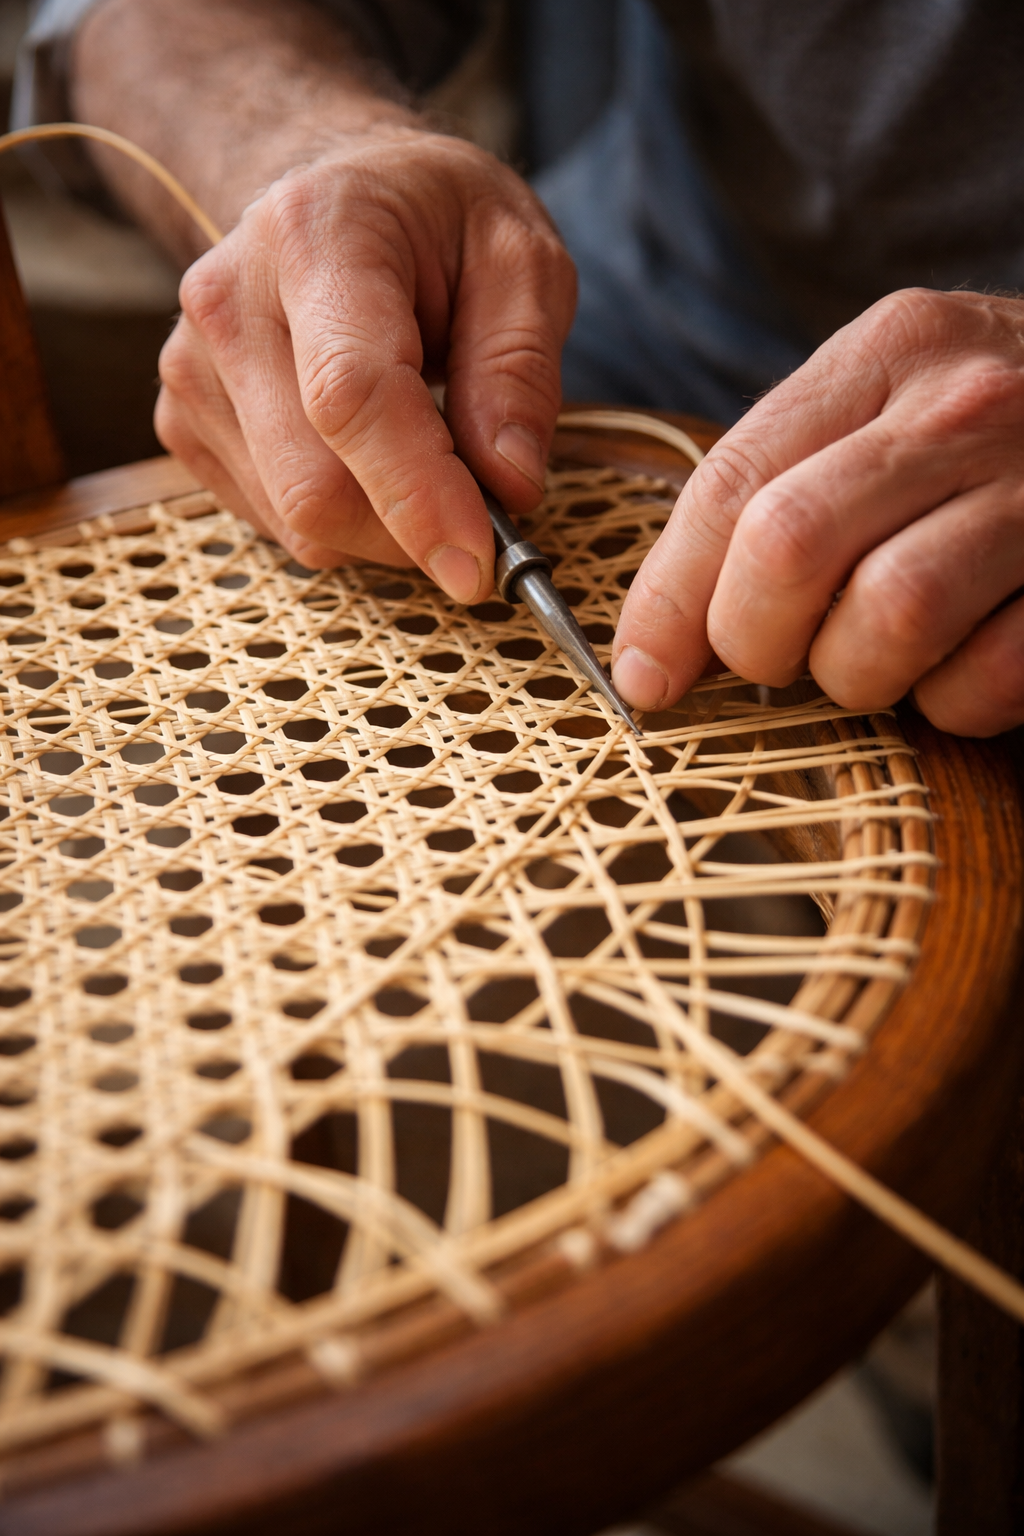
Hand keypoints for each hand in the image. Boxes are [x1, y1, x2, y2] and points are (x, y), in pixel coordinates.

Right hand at [155, 128, 574, 591]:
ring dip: (385, 526)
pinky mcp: (182, 424)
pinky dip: (344, 520)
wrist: (333, 190)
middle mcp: (229, 302)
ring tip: (423, 446)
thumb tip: (511, 485)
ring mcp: (192, 369)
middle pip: (316, 485)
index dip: (416, 496)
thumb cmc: (436, 223)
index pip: (350, 397)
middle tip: (486, 503)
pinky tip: (365, 452)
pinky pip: (278, 522)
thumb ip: (521, 369)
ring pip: (299, 522)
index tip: (479, 565)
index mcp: (316, 236)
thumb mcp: (521, 257)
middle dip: (415, 529)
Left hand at [612, 288, 1023, 736]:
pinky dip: (952, 704)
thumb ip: (779, 486)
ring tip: (871, 661)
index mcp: (889, 353)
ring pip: (889, 617)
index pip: (732, 485)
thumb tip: (657, 642)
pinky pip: (986, 678)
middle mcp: (966, 405)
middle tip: (772, 660)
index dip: (669, 599)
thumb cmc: (990, 434)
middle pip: (789, 548)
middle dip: (753, 641)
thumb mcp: (886, 406)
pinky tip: (956, 672)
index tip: (644, 675)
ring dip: (856, 675)